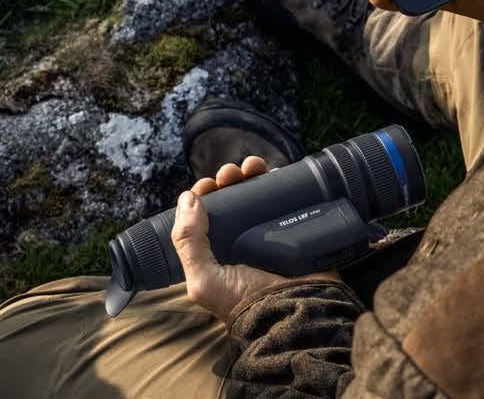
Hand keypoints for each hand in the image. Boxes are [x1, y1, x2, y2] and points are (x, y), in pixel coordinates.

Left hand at [171, 156, 339, 320]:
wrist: (294, 316)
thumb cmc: (247, 304)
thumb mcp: (204, 280)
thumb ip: (189, 243)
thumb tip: (188, 198)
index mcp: (219, 252)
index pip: (207, 215)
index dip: (205, 195)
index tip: (207, 185)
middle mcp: (243, 240)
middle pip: (234, 199)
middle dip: (229, 180)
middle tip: (231, 173)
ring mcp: (271, 233)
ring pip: (260, 194)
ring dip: (253, 175)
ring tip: (253, 167)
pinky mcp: (296, 228)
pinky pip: (288, 198)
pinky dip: (281, 182)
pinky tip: (276, 172)